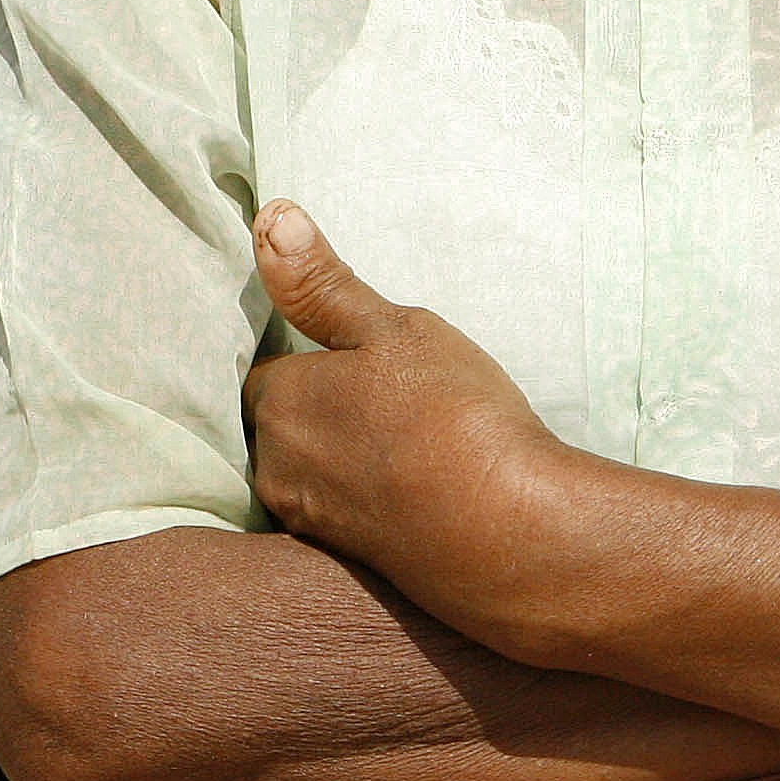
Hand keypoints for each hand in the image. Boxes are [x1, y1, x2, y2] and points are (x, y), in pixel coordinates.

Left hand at [242, 201, 565, 608]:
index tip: (346, 354)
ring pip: (308, 469)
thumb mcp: (394, 327)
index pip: (266, 369)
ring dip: (340, 453)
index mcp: (278, 402)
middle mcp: (276, 467)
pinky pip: (340, 513)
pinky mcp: (348, 563)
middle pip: (279, 423)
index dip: (304, 357)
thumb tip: (269, 217)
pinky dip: (366, 495)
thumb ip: (323, 282)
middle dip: (316, 407)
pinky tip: (411, 486)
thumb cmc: (452, 417)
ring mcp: (310, 522)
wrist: (513, 536)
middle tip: (380, 394)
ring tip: (399, 438)